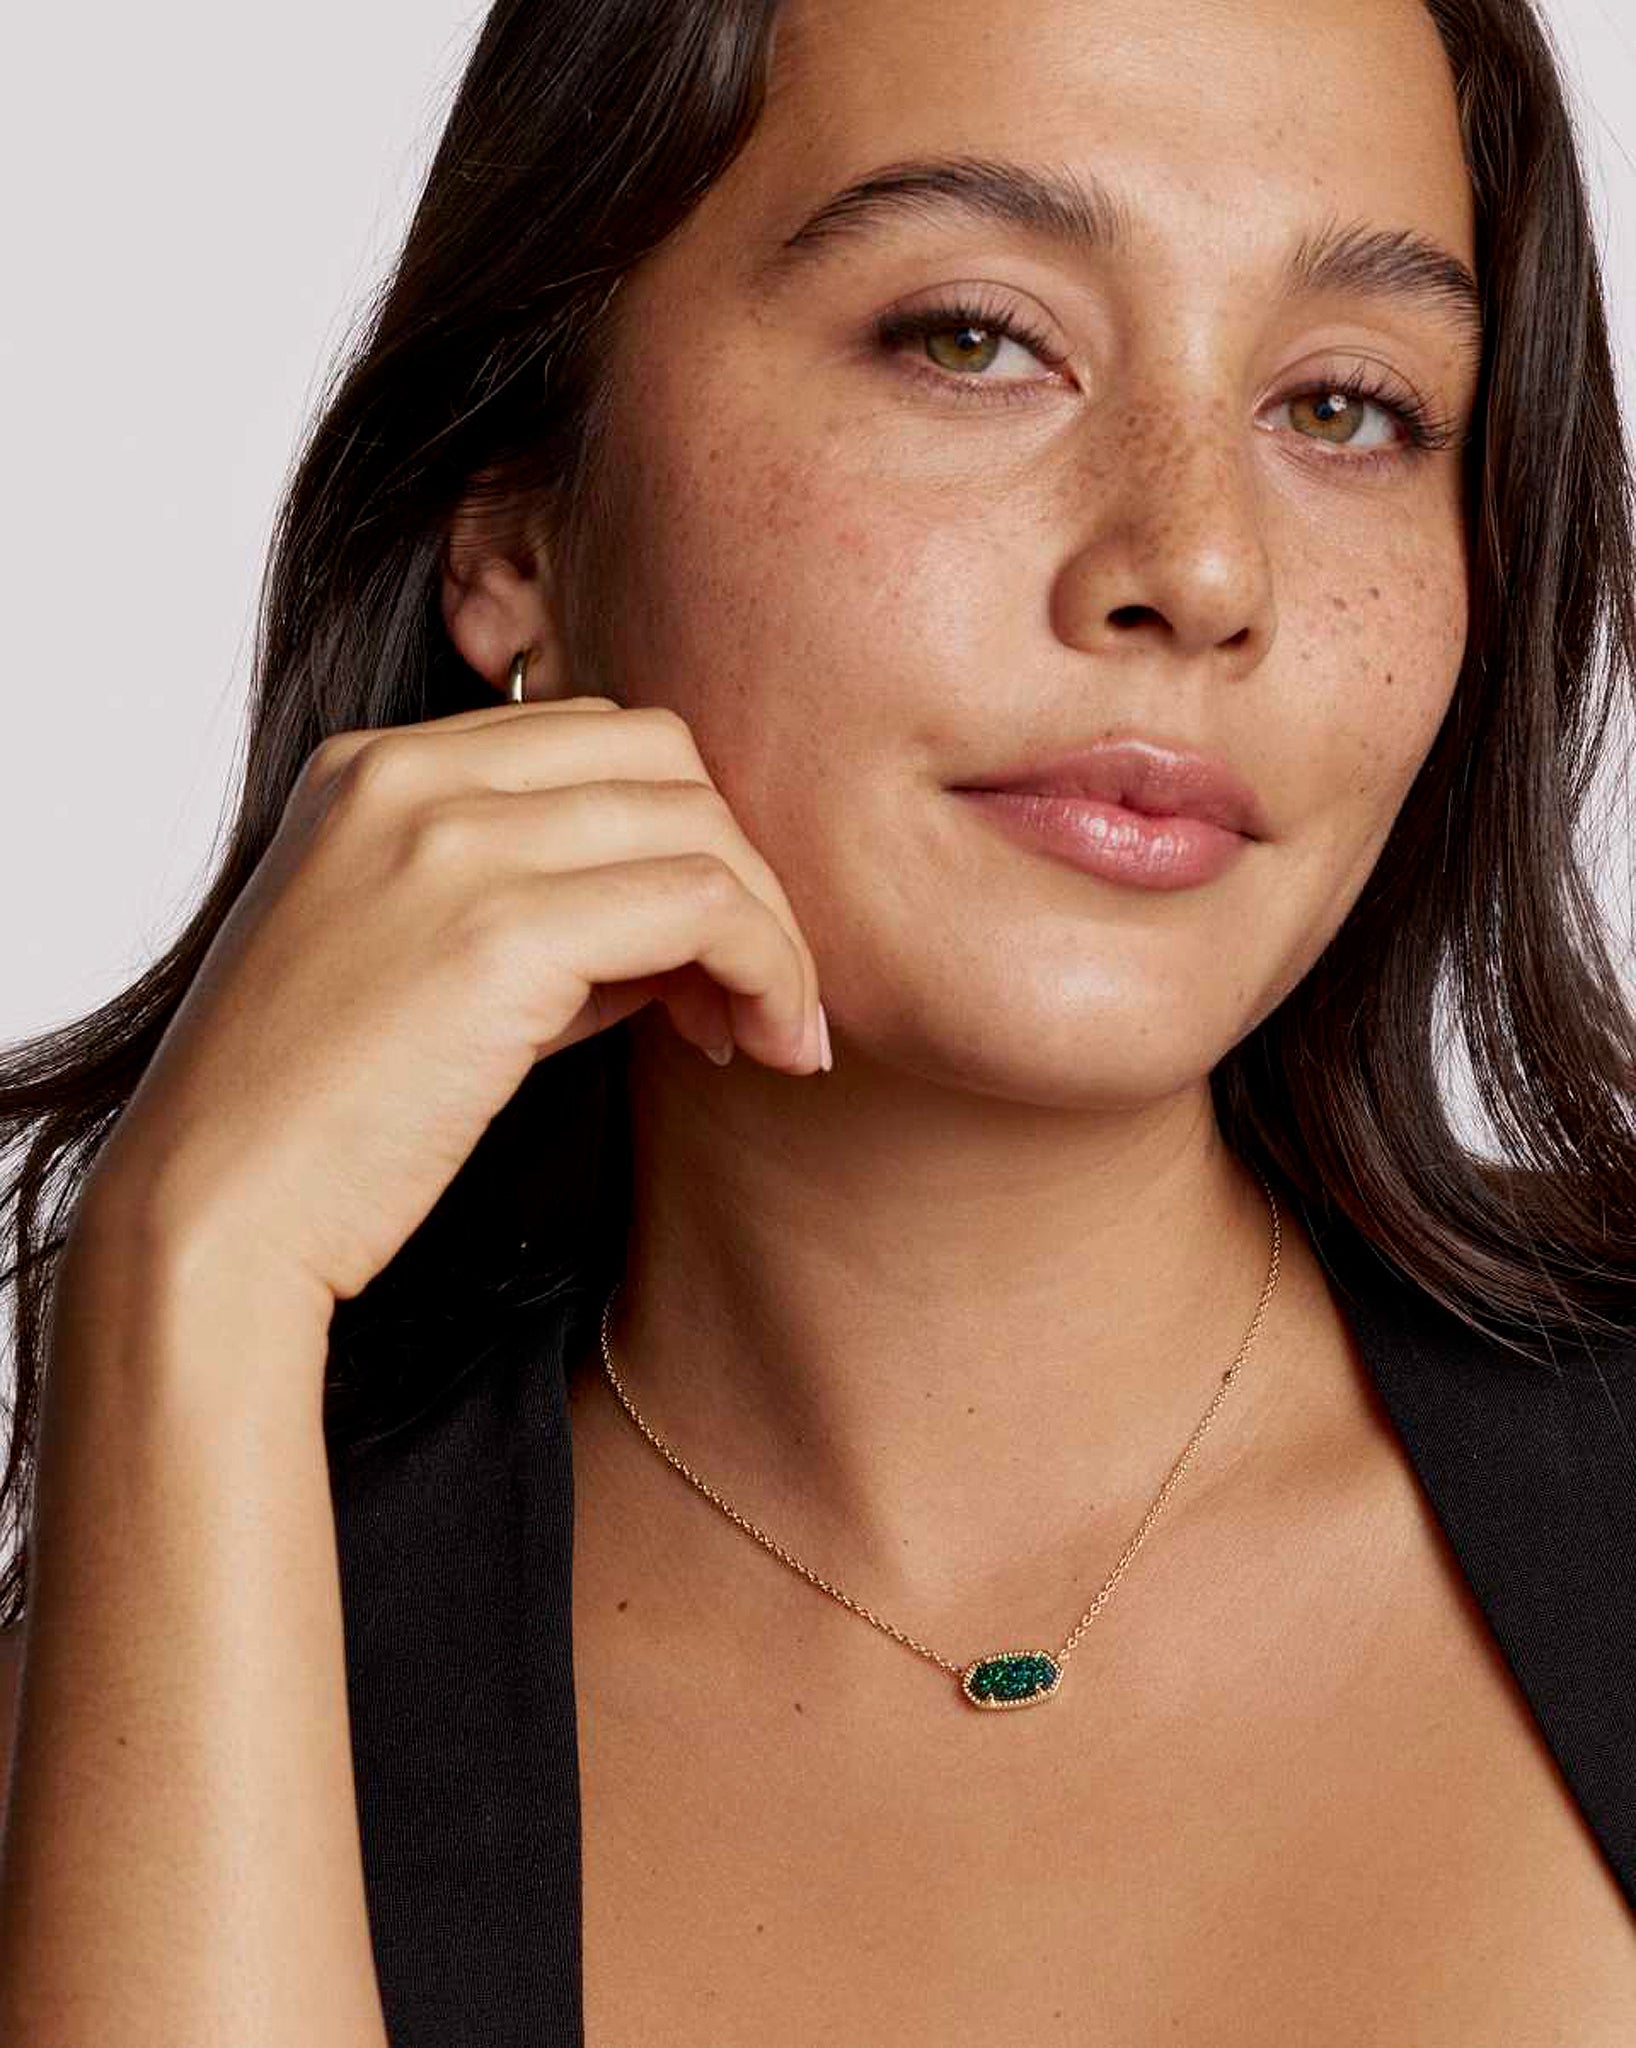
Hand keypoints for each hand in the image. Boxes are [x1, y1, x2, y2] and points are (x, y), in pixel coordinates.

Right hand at [77, 697, 825, 1310]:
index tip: (702, 955)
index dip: (677, 835)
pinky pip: (705, 907)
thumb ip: (544, 918)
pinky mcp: (500, 933)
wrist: (214, 1215)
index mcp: (374, 768)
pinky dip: (769, 968)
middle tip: (758, 990)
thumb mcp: (424, 972)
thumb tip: (690, 927)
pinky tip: (764, 1042)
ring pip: (700, 828)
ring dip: (772, 930)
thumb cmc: (317, 1120)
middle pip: (663, 756)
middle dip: (739, 864)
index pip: (594, 738)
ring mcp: (452, 843)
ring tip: (774, 1031)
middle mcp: (410, 777)